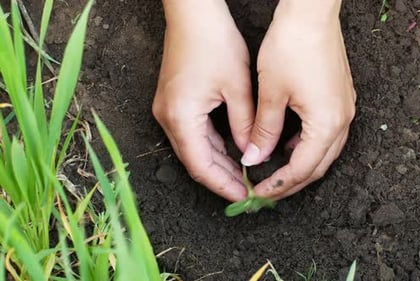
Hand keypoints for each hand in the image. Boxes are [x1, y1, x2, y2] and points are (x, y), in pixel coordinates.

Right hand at [153, 1, 253, 201]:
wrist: (193, 14)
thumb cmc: (214, 42)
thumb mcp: (238, 87)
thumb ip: (245, 125)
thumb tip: (251, 154)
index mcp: (181, 117)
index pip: (201, 167)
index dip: (223, 185)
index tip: (244, 197)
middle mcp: (168, 118)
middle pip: (195, 161)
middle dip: (221, 178)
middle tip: (246, 191)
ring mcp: (167, 110)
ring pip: (194, 149)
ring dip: (217, 163)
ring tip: (242, 177)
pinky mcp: (173, 102)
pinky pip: (192, 134)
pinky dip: (212, 146)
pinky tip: (231, 152)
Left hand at [241, 1, 355, 199]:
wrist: (312, 13)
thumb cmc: (291, 46)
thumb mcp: (270, 94)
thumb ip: (264, 131)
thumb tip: (255, 157)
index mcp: (326, 123)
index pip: (302, 169)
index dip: (279, 185)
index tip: (258, 192)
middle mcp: (343, 121)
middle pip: (318, 166)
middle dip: (292, 182)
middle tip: (267, 189)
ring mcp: (346, 109)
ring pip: (325, 152)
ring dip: (301, 165)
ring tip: (276, 171)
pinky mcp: (342, 98)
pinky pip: (329, 134)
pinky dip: (309, 146)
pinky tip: (290, 143)